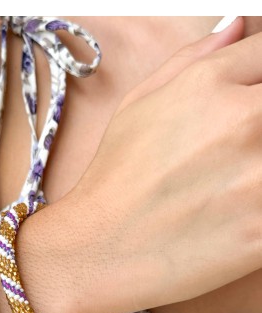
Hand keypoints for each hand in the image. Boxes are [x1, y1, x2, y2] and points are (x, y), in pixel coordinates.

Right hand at [58, 17, 261, 312]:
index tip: (249, 106)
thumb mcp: (137, 105)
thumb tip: (238, 29)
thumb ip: (193, 59)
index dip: (260, 82)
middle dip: (260, 126)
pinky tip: (237, 210)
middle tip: (235, 151)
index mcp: (211, 87)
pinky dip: (261, 206)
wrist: (100, 249)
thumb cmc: (114, 180)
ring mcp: (260, 180)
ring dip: (260, 167)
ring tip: (231, 183)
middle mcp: (243, 123)